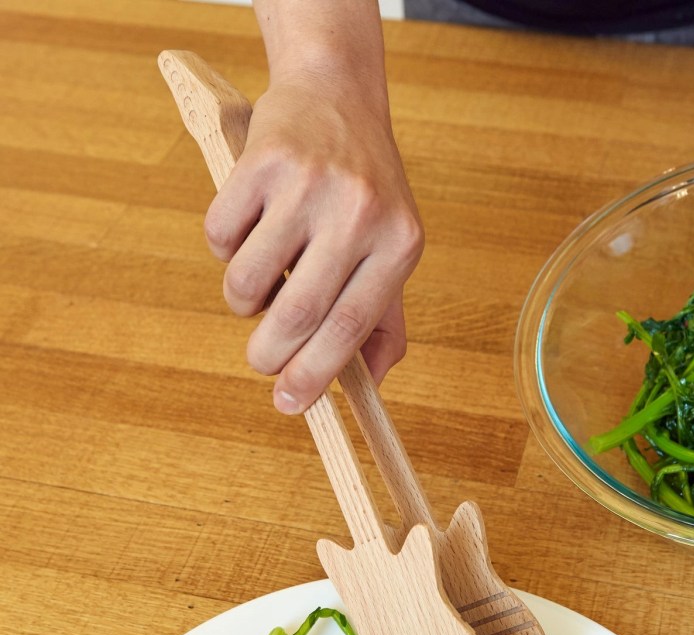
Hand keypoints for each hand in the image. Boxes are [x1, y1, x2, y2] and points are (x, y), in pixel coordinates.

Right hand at [205, 0, 423, 413]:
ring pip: (247, 282)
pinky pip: (219, 238)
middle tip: (261, 360)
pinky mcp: (260, 161)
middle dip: (269, 356)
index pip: (352, 327)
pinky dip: (224, 249)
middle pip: (297, 316)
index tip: (289, 405)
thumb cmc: (368, 192)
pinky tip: (249, 228)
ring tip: (261, 279)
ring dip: (244, 300)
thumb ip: (385, 321)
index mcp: (400, 244)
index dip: (316, 374)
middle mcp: (359, 213)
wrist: (338, 98)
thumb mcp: (393, 250)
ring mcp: (309, 185)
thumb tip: (369, 387)